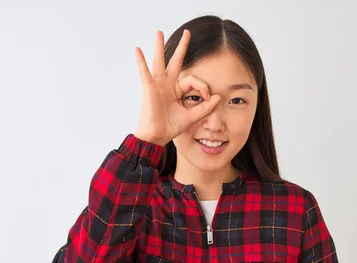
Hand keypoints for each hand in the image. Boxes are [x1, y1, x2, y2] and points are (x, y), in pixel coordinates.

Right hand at [133, 29, 221, 145]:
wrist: (157, 136)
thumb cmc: (171, 127)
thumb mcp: (192, 116)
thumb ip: (205, 107)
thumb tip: (218, 97)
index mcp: (177, 90)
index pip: (193, 80)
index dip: (203, 87)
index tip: (208, 98)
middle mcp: (168, 84)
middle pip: (176, 61)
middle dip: (182, 47)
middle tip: (187, 32)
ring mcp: (158, 84)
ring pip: (160, 61)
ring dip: (160, 46)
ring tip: (159, 32)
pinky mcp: (149, 88)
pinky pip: (145, 72)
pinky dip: (141, 61)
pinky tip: (137, 49)